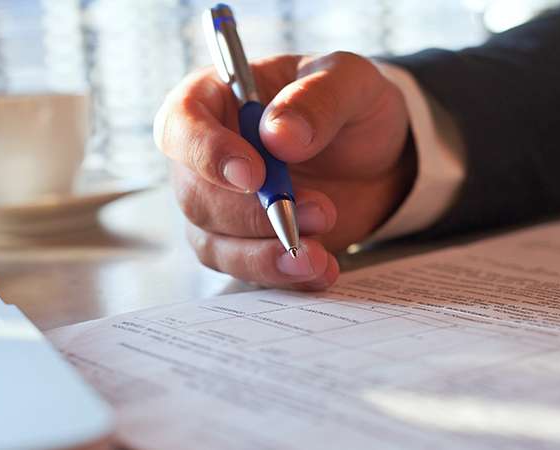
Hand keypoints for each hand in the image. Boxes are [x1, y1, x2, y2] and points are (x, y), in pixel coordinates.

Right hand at [155, 52, 413, 289]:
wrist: (377, 155)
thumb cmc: (350, 103)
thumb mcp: (350, 82)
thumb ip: (317, 100)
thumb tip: (279, 135)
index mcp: (215, 99)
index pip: (181, 125)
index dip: (206, 154)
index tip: (252, 176)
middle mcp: (206, 156)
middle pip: (196, 196)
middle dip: (255, 215)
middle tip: (319, 213)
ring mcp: (221, 204)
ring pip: (215, 243)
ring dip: (264, 256)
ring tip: (318, 257)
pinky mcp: (245, 242)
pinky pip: (246, 270)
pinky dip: (282, 277)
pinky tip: (321, 271)